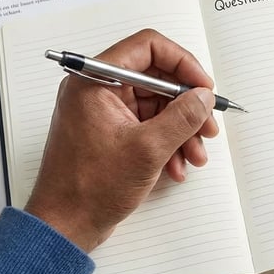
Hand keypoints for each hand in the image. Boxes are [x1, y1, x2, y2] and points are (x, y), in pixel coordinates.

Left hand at [25, 29, 218, 252]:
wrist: (66, 226)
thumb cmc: (90, 188)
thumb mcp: (148, 149)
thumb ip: (182, 117)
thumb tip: (203, 97)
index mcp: (95, 81)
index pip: (148, 47)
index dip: (183, 64)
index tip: (203, 88)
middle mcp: (98, 90)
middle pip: (157, 79)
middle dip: (187, 105)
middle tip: (207, 126)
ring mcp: (104, 112)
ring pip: (157, 106)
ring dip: (182, 129)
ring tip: (196, 155)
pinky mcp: (111, 133)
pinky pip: (148, 126)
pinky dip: (168, 143)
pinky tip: (177, 166)